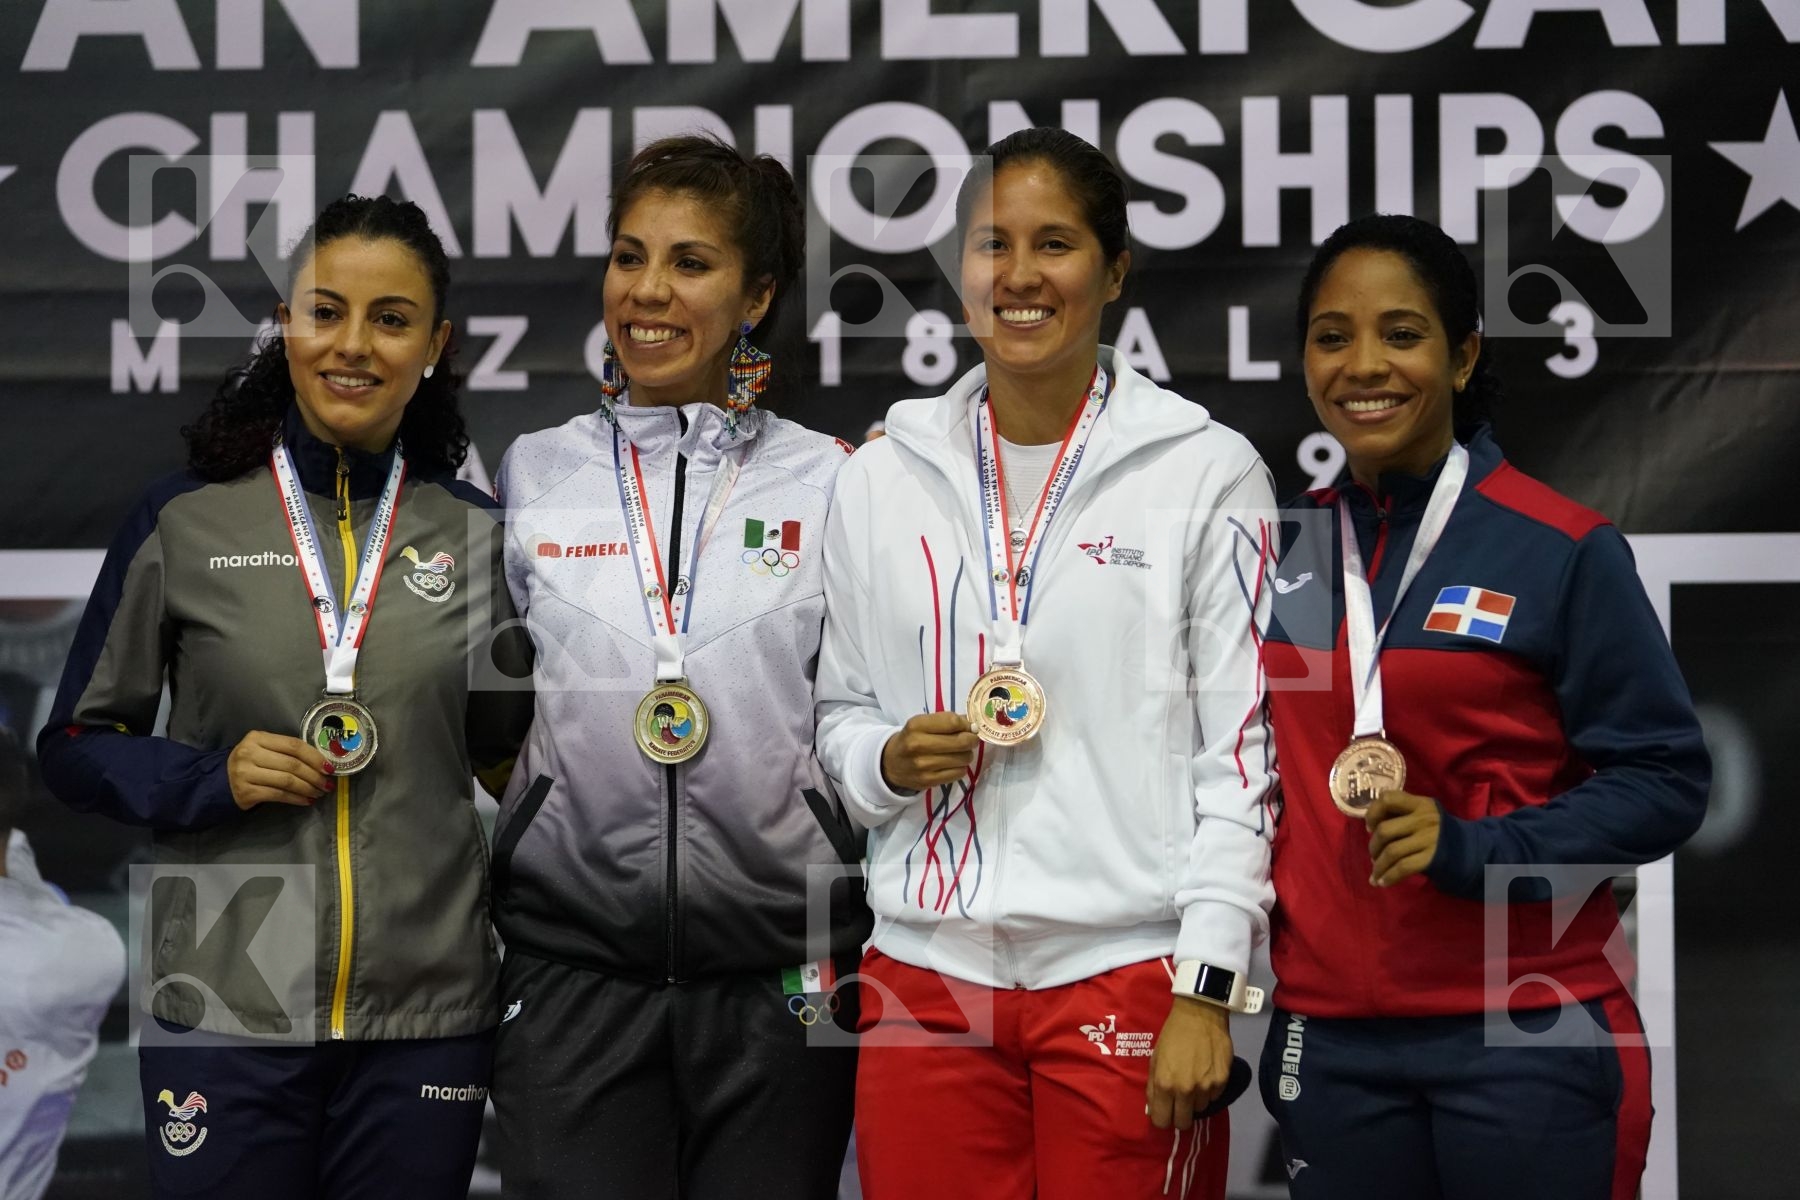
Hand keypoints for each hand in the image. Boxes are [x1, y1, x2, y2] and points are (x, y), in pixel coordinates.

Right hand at [227, 731, 333, 810]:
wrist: (218, 781)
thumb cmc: (249, 764)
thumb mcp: (262, 749)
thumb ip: (285, 751)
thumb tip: (320, 763)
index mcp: (257, 738)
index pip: (294, 745)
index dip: (315, 757)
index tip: (330, 767)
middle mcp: (250, 753)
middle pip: (292, 764)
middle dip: (315, 775)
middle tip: (328, 784)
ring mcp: (246, 773)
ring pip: (287, 780)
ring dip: (308, 788)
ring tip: (319, 793)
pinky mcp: (246, 791)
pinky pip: (278, 795)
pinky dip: (296, 798)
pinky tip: (306, 800)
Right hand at [880, 711, 979, 791]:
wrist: (891, 764)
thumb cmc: (911, 739)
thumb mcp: (923, 723)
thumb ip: (946, 721)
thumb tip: (973, 725)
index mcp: (916, 726)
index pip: (953, 722)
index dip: (967, 724)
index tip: (969, 727)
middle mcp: (918, 745)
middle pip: (961, 742)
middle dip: (972, 740)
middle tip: (971, 740)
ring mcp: (923, 765)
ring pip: (963, 758)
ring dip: (967, 755)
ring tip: (959, 752)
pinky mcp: (928, 781)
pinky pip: (959, 773)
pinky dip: (961, 767)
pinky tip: (953, 764)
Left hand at [1147, 997, 1232, 1129]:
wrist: (1200, 1014)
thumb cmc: (1172, 1035)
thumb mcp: (1155, 1058)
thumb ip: (1153, 1086)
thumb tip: (1153, 1109)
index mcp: (1164, 1084)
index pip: (1162, 1121)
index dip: (1163, 1119)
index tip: (1165, 1112)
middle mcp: (1185, 1090)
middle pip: (1184, 1122)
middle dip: (1180, 1116)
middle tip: (1180, 1103)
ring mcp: (1206, 1087)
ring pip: (1200, 1108)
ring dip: (1196, 1099)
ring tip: (1194, 1080)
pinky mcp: (1222, 1081)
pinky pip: (1214, 1096)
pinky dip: (1210, 1089)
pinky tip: (1206, 1072)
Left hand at [1365, 788, 1441, 886]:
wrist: (1471, 850)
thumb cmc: (1439, 832)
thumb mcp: (1424, 815)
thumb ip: (1402, 815)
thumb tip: (1371, 827)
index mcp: (1420, 804)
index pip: (1388, 799)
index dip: (1373, 812)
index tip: (1370, 827)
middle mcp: (1424, 818)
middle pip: (1385, 830)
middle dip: (1373, 846)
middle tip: (1373, 855)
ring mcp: (1429, 839)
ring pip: (1391, 852)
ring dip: (1378, 866)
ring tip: (1375, 873)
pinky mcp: (1432, 858)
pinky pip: (1402, 868)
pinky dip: (1388, 877)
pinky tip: (1382, 882)